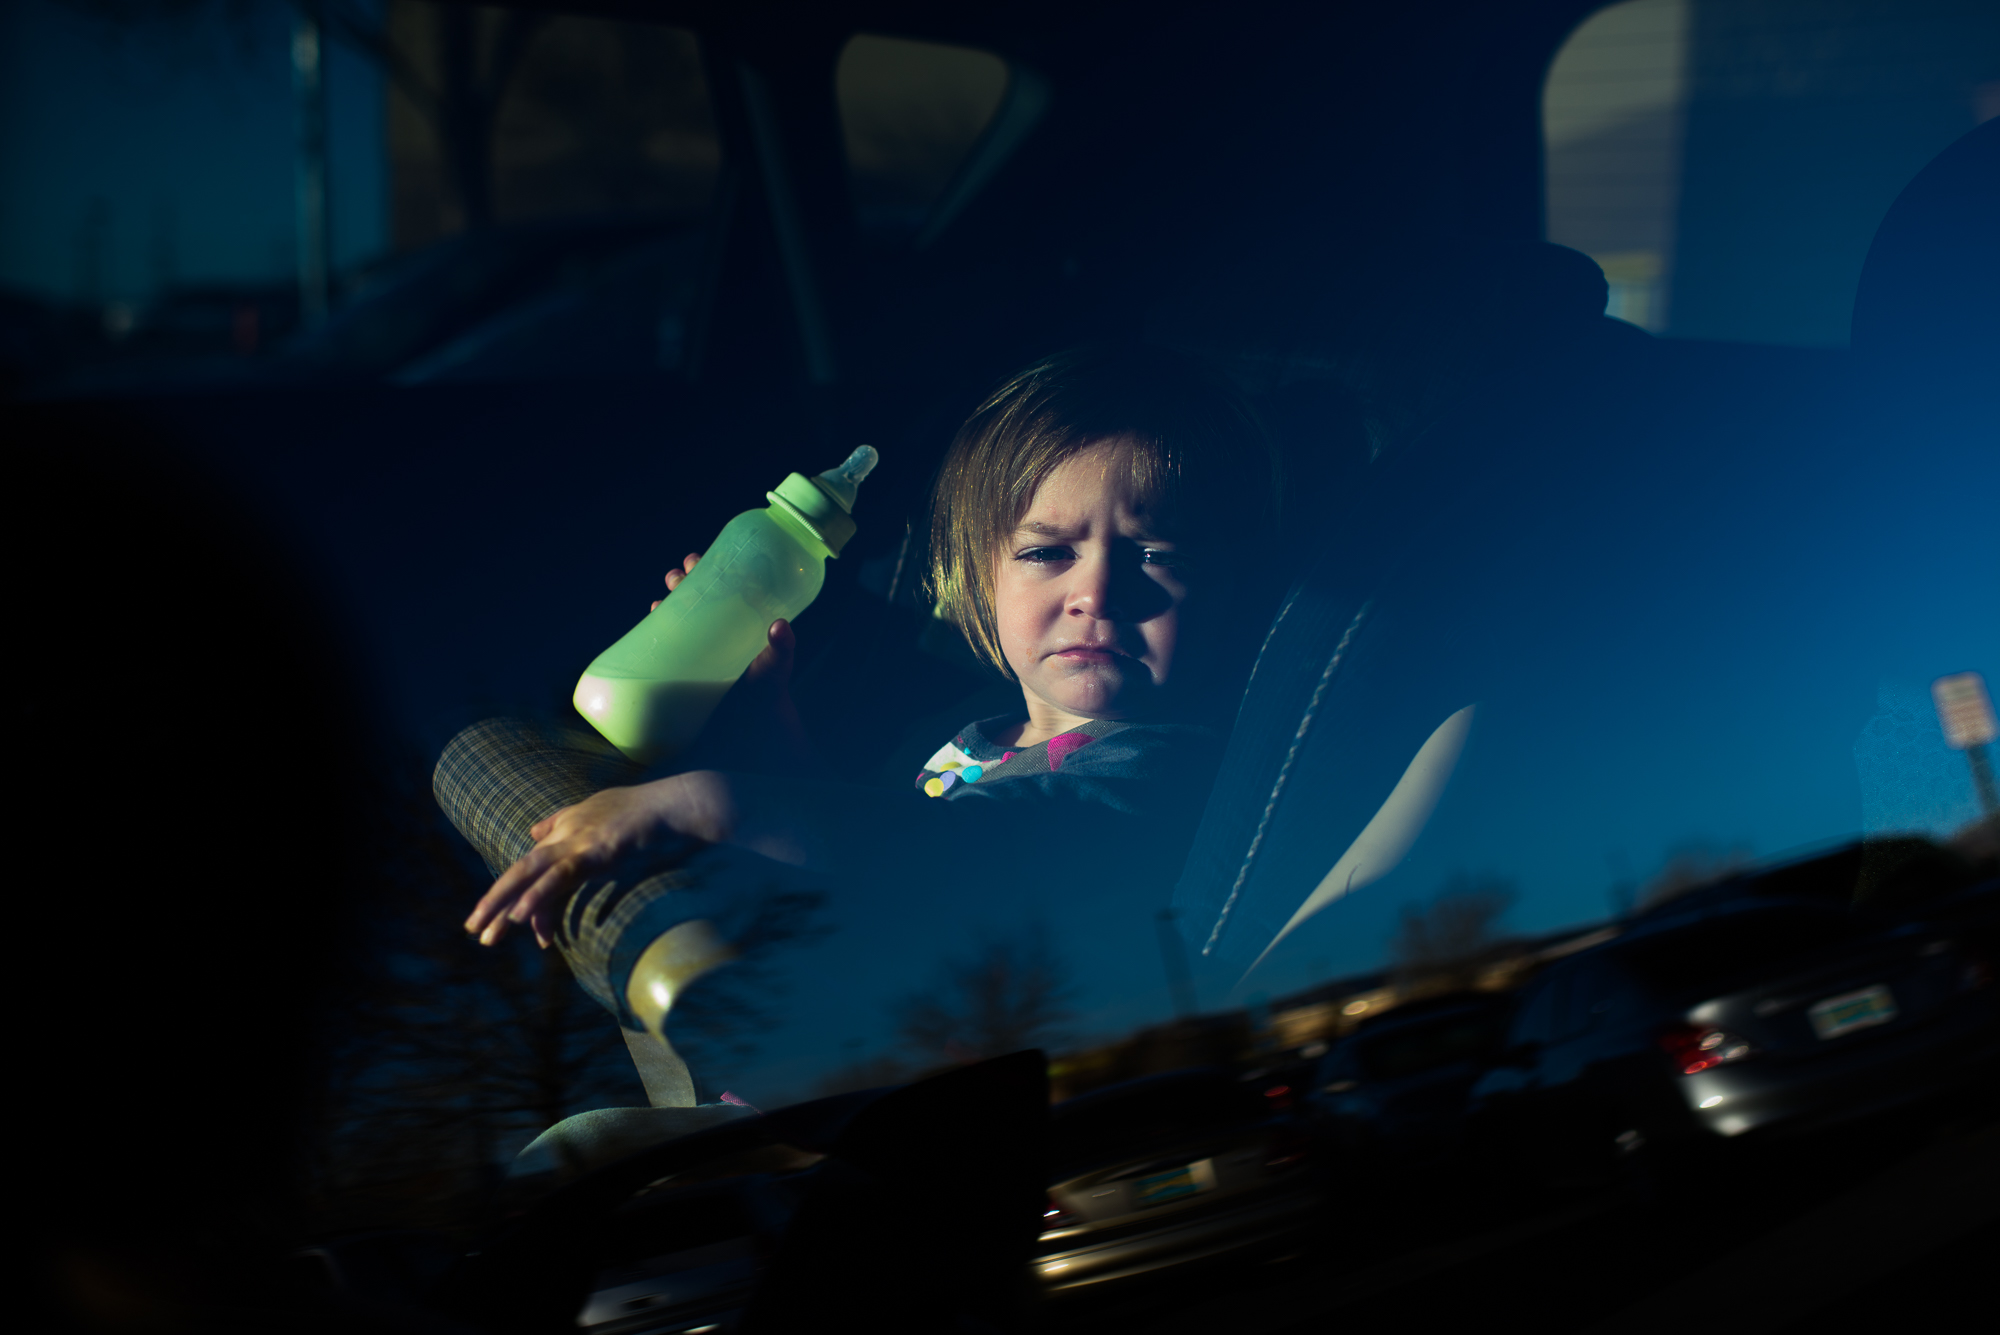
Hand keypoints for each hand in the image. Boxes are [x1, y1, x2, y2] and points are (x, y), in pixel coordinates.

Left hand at [463, 775, 731, 947]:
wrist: (670, 805)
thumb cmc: (641, 810)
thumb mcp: (592, 811)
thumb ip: (560, 821)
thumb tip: (532, 833)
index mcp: (562, 831)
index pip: (531, 869)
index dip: (517, 896)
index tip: (513, 924)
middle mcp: (563, 837)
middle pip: (519, 872)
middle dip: (494, 902)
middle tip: (474, 931)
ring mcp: (577, 844)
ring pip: (529, 875)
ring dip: (506, 905)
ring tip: (489, 933)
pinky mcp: (594, 853)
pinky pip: (560, 878)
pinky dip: (539, 896)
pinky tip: (522, 916)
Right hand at [650, 551, 796, 690]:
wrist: (752, 721)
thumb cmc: (769, 686)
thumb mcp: (778, 664)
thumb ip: (782, 647)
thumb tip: (780, 626)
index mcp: (742, 617)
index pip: (725, 584)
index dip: (711, 567)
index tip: (697, 559)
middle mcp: (720, 624)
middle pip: (698, 592)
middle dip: (684, 578)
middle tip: (678, 575)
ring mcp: (702, 641)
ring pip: (681, 610)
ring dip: (670, 596)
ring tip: (664, 593)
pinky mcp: (687, 659)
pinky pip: (669, 636)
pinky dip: (659, 622)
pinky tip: (655, 612)